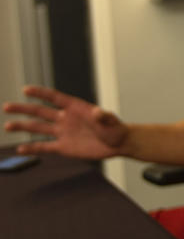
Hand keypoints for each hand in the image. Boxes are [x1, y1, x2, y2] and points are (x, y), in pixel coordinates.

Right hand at [2, 86, 128, 159]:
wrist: (117, 143)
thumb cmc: (115, 128)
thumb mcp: (111, 121)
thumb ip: (104, 116)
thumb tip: (97, 111)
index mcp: (75, 107)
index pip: (54, 98)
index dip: (41, 93)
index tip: (26, 90)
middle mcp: (65, 118)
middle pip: (40, 112)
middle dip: (23, 109)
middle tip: (7, 106)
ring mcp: (62, 132)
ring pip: (39, 129)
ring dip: (23, 127)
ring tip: (8, 126)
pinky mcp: (63, 147)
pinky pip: (45, 147)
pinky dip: (33, 148)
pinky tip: (20, 149)